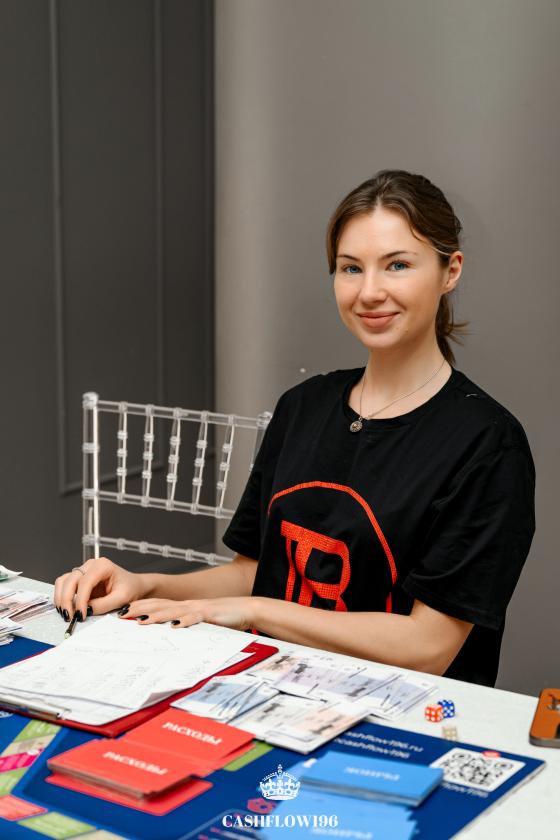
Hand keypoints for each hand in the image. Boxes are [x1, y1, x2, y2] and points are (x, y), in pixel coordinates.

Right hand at [54, 557, 147, 621]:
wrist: (133, 586)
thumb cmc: (130, 588)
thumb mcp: (122, 598)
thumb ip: (104, 604)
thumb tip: (86, 610)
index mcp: (103, 565)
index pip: (85, 581)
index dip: (80, 599)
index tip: (81, 614)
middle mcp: (91, 565)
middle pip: (71, 580)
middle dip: (67, 599)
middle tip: (70, 616)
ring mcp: (83, 571)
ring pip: (64, 581)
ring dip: (61, 597)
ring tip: (66, 613)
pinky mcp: (79, 579)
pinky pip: (64, 584)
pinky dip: (61, 596)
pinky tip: (66, 607)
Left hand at [120, 596, 257, 631]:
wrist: (245, 610)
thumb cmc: (222, 618)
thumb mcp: (200, 622)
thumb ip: (185, 624)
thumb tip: (169, 632)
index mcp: (184, 608)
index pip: (158, 605)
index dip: (140, 606)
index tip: (123, 611)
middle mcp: (187, 606)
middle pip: (160, 605)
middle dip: (140, 609)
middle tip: (122, 614)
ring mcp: (198, 609)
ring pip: (174, 611)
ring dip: (157, 616)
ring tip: (141, 621)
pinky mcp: (210, 615)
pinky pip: (195, 618)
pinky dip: (185, 622)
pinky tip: (175, 626)